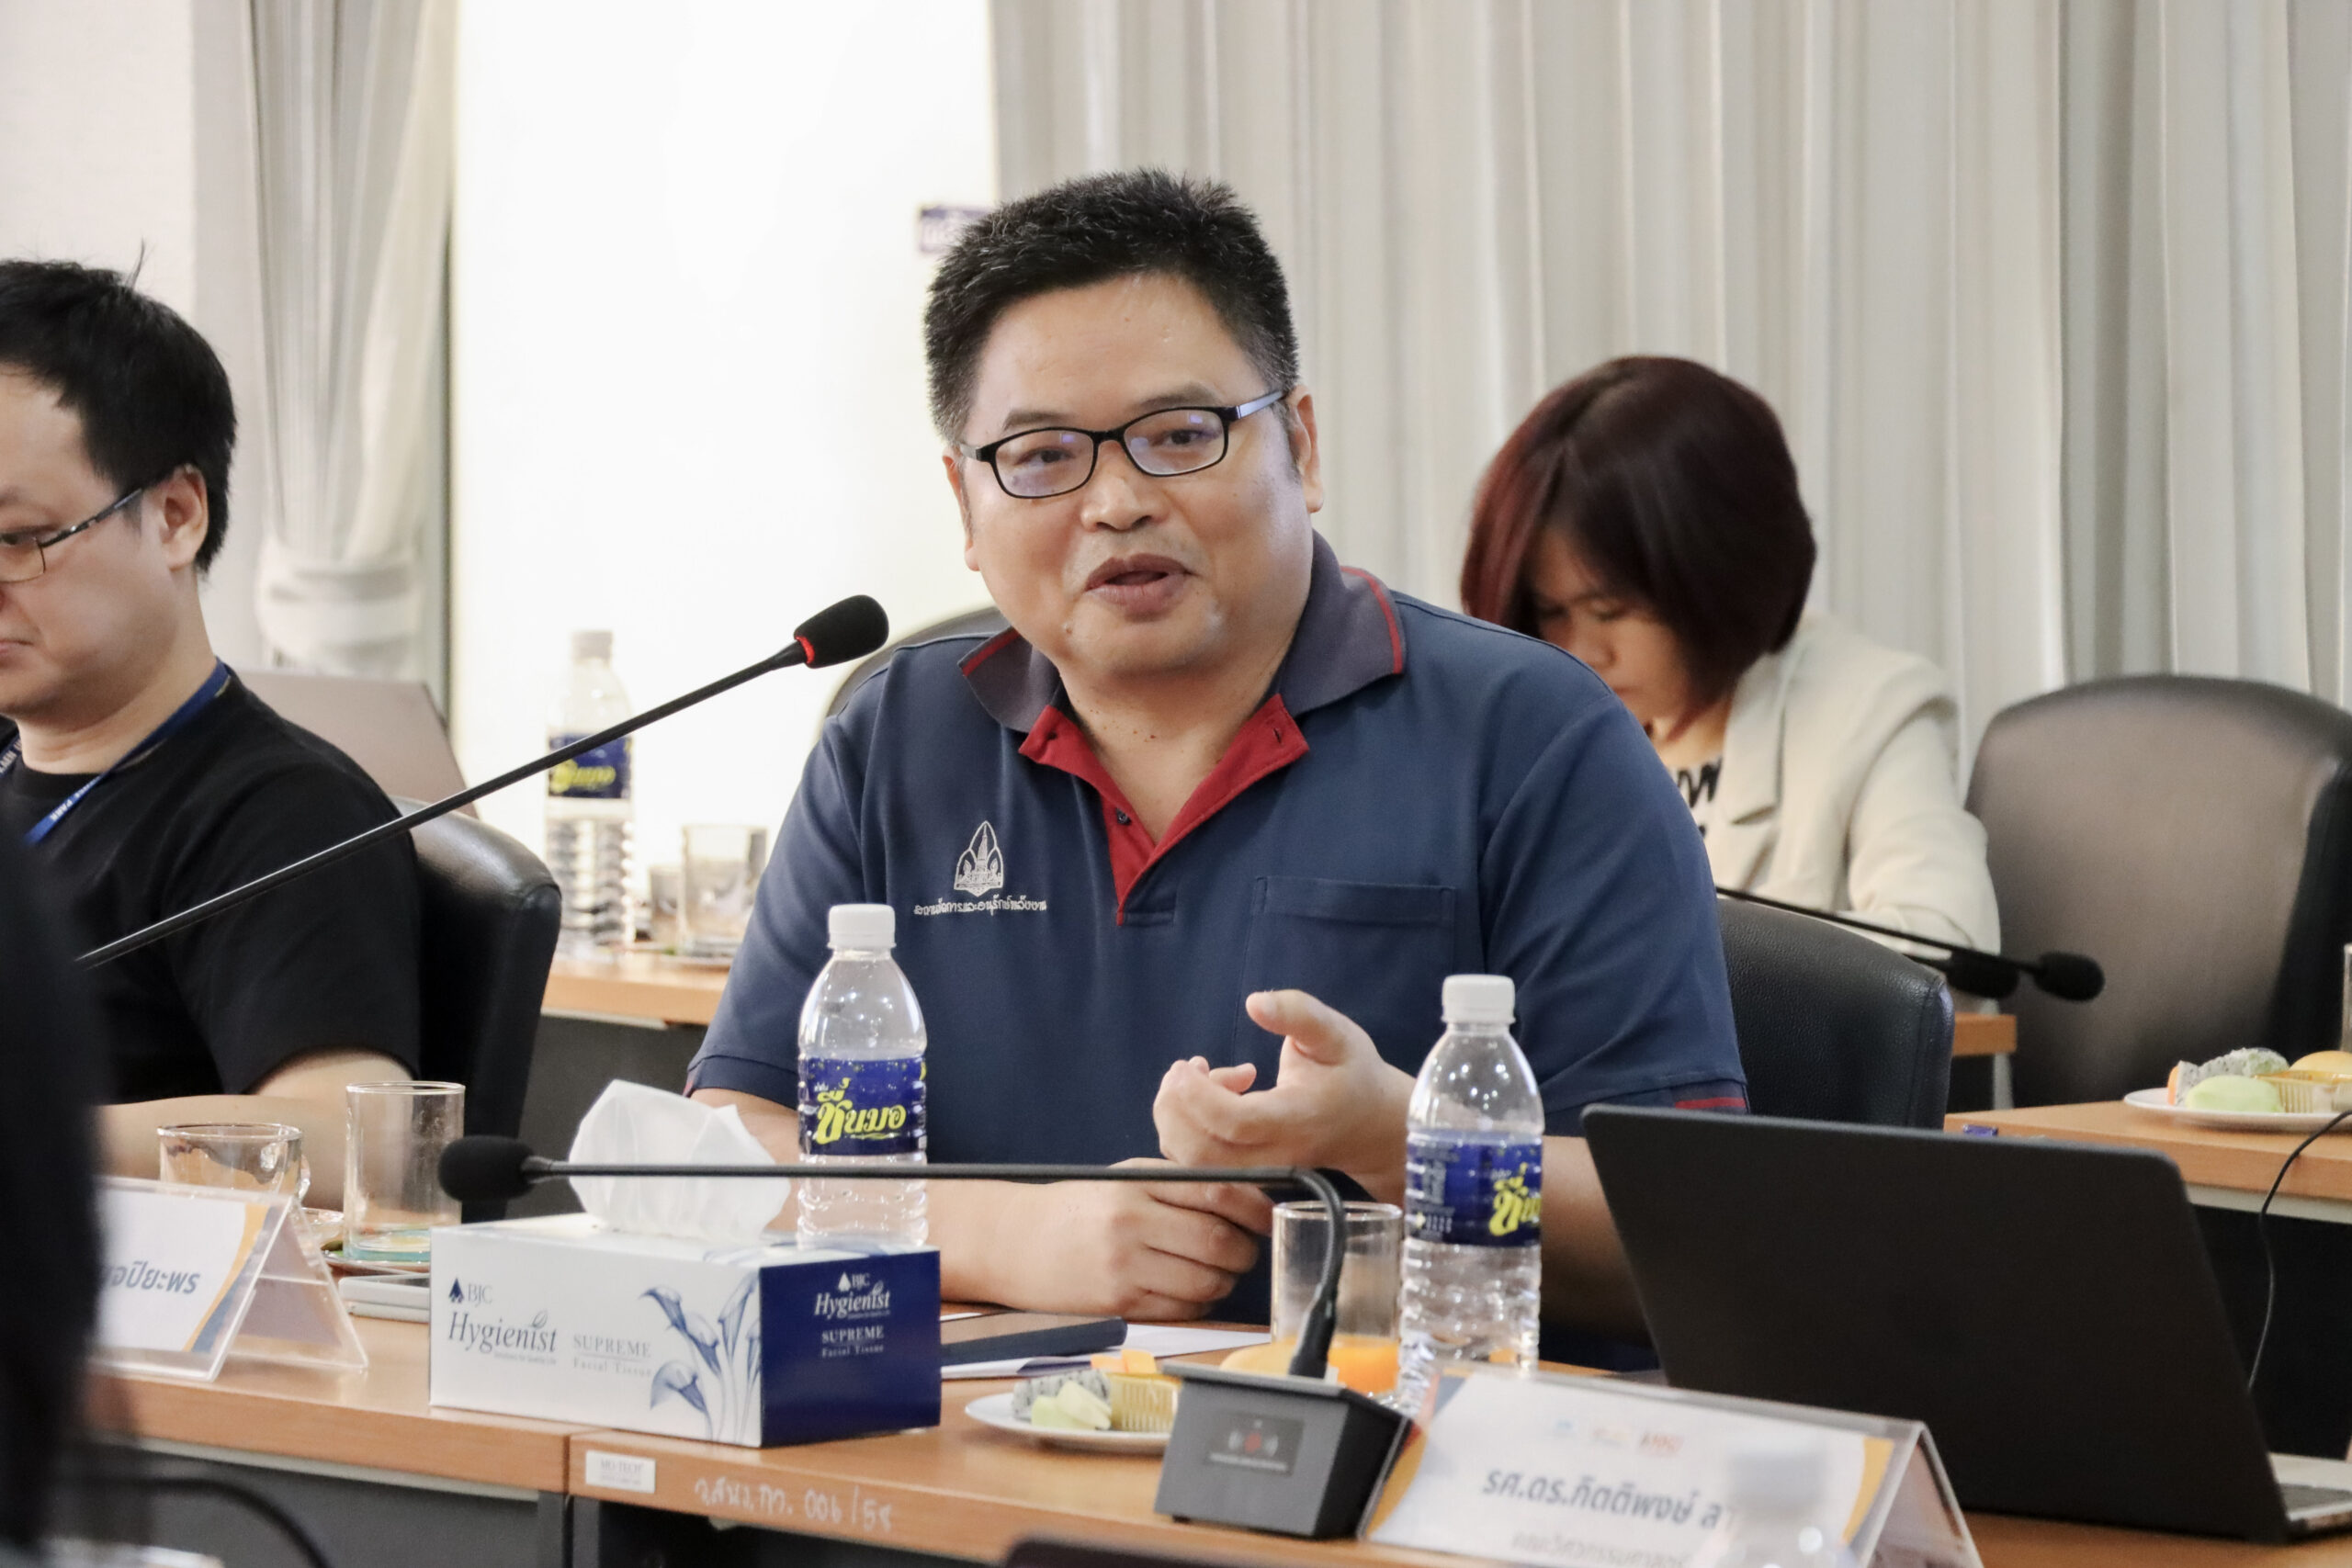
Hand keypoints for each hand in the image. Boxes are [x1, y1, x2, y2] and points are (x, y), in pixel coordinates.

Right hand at [932, 1161, 1271, 1319]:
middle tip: (1246, 1249)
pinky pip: (1182, 1310)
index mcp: (1136, 1182)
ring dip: (1226, 1280)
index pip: (1216, 1191)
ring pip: (1206, 1281)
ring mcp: (1124, 1266)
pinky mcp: (1118, 1303)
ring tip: (1220, 1271)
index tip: (1268, 1215)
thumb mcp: (1123, 1179)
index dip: (1254, 1208)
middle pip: (1217, 1240)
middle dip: (1245, 1250)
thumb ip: (1178, 1184)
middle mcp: (1131, 1221)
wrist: (1013, 1240)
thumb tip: (1247, 1197)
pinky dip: (1200, 1303)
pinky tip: (1192, 1291)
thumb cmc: (1078, 1209)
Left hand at [1153, 989, 1413, 1202]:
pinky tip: (1210, 1097)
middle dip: (1174, 1108)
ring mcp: (1259, 1173)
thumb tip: (1254, 1003)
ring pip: (1193, 1164)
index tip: (1190, 1064)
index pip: (1234, 1122)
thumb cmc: (1352, 1074)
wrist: (1372, 1127)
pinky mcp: (1247, 1176)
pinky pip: (1198, 1166)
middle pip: (1201, 1153)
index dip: (1199, 1095)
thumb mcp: (1336, 1033)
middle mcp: (1274, 1156)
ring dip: (1177, 1117)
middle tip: (1184, 1067)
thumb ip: (1298, 1013)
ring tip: (1200, 1076)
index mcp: (1296, 1121)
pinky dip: (1186, 1130)